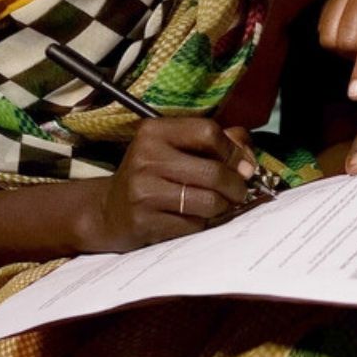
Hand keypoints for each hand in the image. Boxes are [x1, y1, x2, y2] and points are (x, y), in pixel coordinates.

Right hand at [81, 117, 256, 251]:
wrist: (108, 212)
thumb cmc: (151, 175)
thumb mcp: (175, 149)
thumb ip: (215, 143)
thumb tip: (248, 154)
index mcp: (154, 131)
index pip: (208, 132)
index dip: (234, 150)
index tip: (245, 166)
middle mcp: (145, 157)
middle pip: (213, 171)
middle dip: (236, 185)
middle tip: (240, 192)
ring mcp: (143, 190)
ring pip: (208, 201)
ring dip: (223, 207)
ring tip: (219, 205)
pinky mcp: (144, 221)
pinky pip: (193, 225)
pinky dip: (202, 223)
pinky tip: (193, 218)